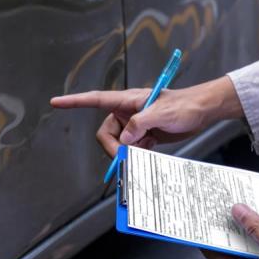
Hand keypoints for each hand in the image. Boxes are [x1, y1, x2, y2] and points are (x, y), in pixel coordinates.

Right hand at [50, 76, 242, 156]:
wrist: (202, 111)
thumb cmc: (184, 105)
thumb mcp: (162, 113)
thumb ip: (140, 124)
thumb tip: (125, 140)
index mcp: (127, 100)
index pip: (96, 99)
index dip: (74, 102)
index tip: (56, 102)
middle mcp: (128, 112)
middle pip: (106, 133)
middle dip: (114, 148)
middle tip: (127, 158)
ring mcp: (136, 124)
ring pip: (119, 144)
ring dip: (128, 153)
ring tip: (146, 152)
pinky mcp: (145, 135)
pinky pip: (132, 149)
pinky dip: (138, 154)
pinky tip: (151, 151)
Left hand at [203, 204, 258, 258]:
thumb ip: (257, 228)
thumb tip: (238, 211)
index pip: (215, 253)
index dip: (211, 233)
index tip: (210, 217)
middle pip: (234, 249)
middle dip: (235, 228)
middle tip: (233, 208)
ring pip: (251, 250)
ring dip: (252, 233)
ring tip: (253, 213)